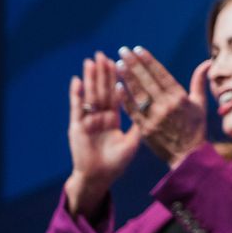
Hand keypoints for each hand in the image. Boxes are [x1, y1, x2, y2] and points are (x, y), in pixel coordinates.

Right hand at [65, 52, 141, 214]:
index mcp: (114, 118)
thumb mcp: (133, 141)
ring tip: (90, 61)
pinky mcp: (78, 128)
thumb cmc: (116, 163)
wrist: (99, 178)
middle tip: (103, 54)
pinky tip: (77, 81)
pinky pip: (78, 109)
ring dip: (90, 78)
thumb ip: (140, 125)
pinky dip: (77, 95)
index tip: (122, 60)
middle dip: (103, 72)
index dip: (120, 77)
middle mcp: (101, 116)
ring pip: (91, 95)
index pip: (119, 92)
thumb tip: (154, 109)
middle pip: (103, 90)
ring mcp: (89, 121)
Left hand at [117, 46, 209, 168]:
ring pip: (138, 93)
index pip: (161, 74)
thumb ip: (199, 82)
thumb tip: (207, 63)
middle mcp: (167, 105)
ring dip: (127, 77)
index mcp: (180, 97)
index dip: (149, 61)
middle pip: (147, 80)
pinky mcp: (145, 129)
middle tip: (123, 51)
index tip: (138, 49)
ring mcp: (155, 117)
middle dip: (134, 64)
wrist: (188, 156)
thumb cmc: (196, 128)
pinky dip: (125, 98)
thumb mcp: (200, 104)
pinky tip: (117, 87)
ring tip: (118, 64)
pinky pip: (133, 111)